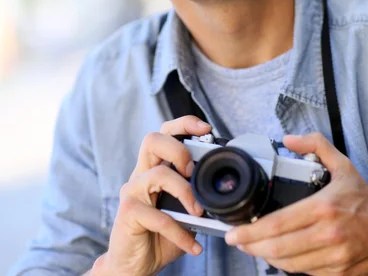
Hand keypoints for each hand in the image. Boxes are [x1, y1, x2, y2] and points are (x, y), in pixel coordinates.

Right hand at [93, 116, 210, 275]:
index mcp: (154, 168)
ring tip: (198, 211)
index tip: (206, 129)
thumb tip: (220, 188)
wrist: (134, 265)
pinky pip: (158, 216)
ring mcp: (132, 192)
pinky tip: (192, 245)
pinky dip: (179, 232)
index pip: (164, 133)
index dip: (184, 124)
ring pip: (157, 173)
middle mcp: (141, 174)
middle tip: (193, 171)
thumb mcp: (182, 212)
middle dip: (178, 150)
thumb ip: (194, 195)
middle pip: (152, 140)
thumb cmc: (159, 236)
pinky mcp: (128, 213)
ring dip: (185, 191)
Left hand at [225, 132, 367, 275]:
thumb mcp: (342, 165)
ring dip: (267, 257)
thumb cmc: (364, 199)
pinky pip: (306, 273)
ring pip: (289, 265)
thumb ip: (315, 145)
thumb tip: (289, 139)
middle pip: (278, 248)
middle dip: (251, 247)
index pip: (278, 224)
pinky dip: (290, 265)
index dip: (251, 232)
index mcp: (323, 208)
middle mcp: (327, 235)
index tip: (234, 232)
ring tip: (254, 247)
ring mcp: (334, 259)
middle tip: (237, 241)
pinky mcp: (339, 275)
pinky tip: (280, 255)